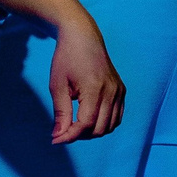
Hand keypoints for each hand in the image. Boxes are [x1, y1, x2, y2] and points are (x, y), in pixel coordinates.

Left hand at [48, 16, 125, 142]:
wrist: (83, 36)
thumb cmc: (66, 58)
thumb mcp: (57, 85)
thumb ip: (61, 112)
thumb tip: (58, 136)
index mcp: (94, 88)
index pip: (86, 124)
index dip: (70, 136)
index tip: (55, 139)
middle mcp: (112, 91)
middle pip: (100, 129)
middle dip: (80, 135)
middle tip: (63, 131)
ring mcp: (119, 91)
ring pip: (111, 126)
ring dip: (93, 131)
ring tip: (75, 125)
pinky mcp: (121, 90)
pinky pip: (117, 117)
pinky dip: (104, 123)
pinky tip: (88, 118)